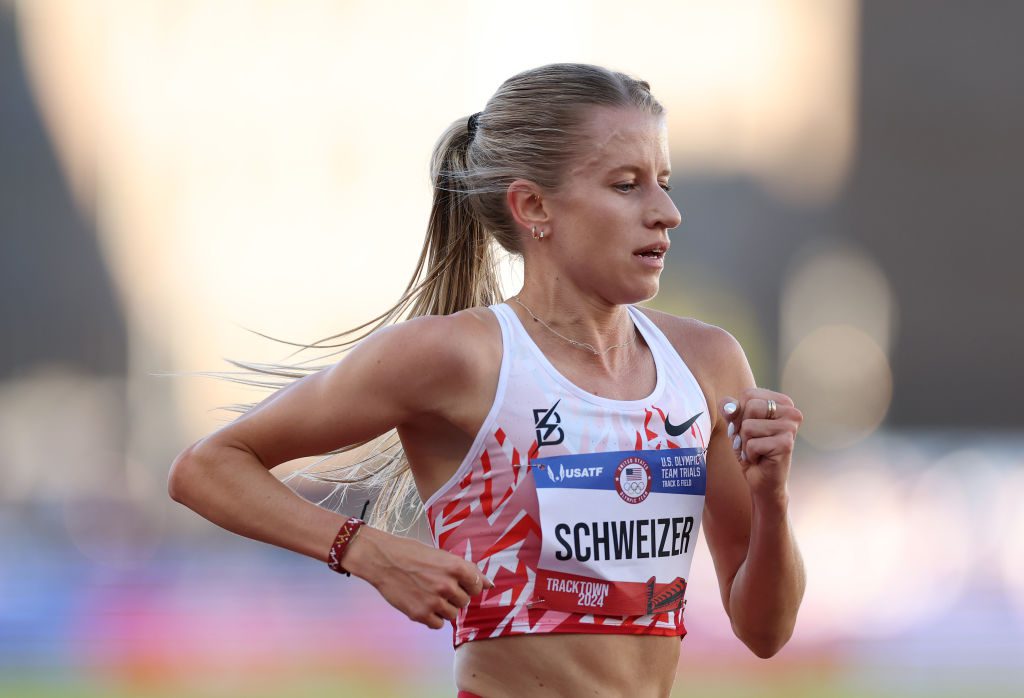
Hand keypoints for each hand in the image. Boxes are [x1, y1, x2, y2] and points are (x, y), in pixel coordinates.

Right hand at [341, 526, 493, 629]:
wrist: (383, 560)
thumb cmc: (413, 554)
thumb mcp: (442, 556)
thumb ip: (466, 571)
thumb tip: (489, 585)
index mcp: (456, 566)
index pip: (477, 586)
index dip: (468, 585)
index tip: (457, 582)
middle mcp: (447, 585)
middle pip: (465, 602)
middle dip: (454, 597)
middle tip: (438, 587)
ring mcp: (434, 601)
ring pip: (452, 615)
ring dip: (444, 608)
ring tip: (429, 595)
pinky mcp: (420, 614)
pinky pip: (438, 624)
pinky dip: (432, 618)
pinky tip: (422, 604)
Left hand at [719, 389, 801, 501]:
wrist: (763, 480)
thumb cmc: (752, 450)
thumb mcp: (738, 425)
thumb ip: (732, 410)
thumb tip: (727, 404)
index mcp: (782, 402)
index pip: (749, 394)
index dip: (740, 412)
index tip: (749, 428)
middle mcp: (791, 412)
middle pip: (750, 406)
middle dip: (742, 428)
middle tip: (752, 441)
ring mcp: (790, 428)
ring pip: (748, 426)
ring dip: (746, 442)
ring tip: (757, 450)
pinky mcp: (786, 444)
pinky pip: (752, 444)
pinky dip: (750, 454)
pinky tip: (761, 459)